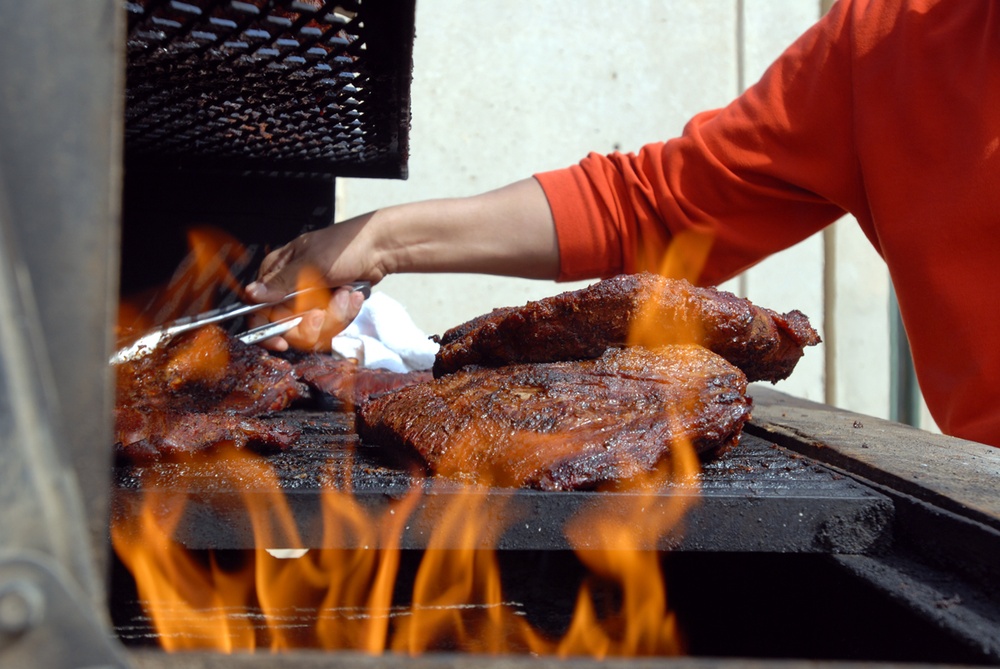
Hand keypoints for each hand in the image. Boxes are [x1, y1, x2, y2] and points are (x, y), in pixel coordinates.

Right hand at [245, 214, 378, 350]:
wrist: (378, 249)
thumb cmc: (343, 247)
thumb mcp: (311, 264)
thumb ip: (281, 283)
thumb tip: (251, 294)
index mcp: (277, 272)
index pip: (259, 310)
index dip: (268, 330)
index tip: (282, 342)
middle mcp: (290, 290)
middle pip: (289, 327)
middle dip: (311, 323)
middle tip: (323, 311)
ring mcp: (311, 301)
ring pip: (313, 329)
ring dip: (334, 314)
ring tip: (345, 293)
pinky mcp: (329, 308)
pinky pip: (332, 325)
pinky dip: (345, 312)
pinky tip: (352, 295)